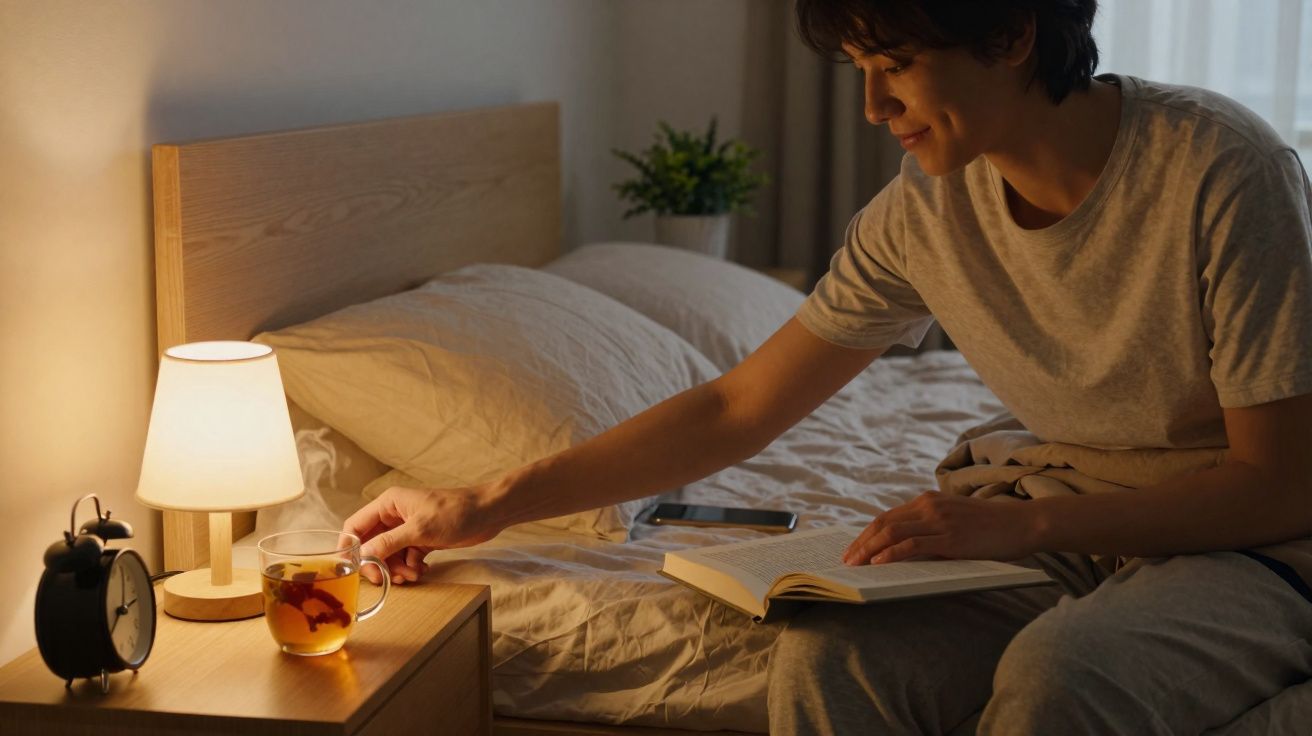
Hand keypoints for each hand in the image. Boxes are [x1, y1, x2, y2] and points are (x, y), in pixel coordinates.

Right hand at [344, 485, 500, 584]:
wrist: (489, 514)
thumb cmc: (455, 512)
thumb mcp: (420, 529)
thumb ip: (389, 543)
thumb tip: (363, 557)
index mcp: (388, 504)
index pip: (356, 526)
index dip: (352, 548)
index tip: (357, 569)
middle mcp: (394, 515)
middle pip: (372, 545)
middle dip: (379, 563)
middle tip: (388, 579)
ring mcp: (408, 528)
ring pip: (389, 554)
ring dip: (397, 568)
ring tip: (413, 574)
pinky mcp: (422, 539)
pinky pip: (406, 557)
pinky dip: (411, 567)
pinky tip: (423, 570)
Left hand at [842, 491, 1039, 564]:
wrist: (1023, 523)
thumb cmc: (991, 527)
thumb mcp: (955, 519)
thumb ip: (931, 527)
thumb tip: (902, 550)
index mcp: (928, 500)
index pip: (888, 517)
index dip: (867, 533)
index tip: (853, 548)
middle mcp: (929, 506)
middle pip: (883, 523)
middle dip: (861, 543)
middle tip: (846, 560)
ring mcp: (939, 521)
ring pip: (892, 533)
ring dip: (869, 550)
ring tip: (856, 565)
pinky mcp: (950, 538)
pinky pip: (912, 545)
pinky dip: (891, 553)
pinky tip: (879, 563)